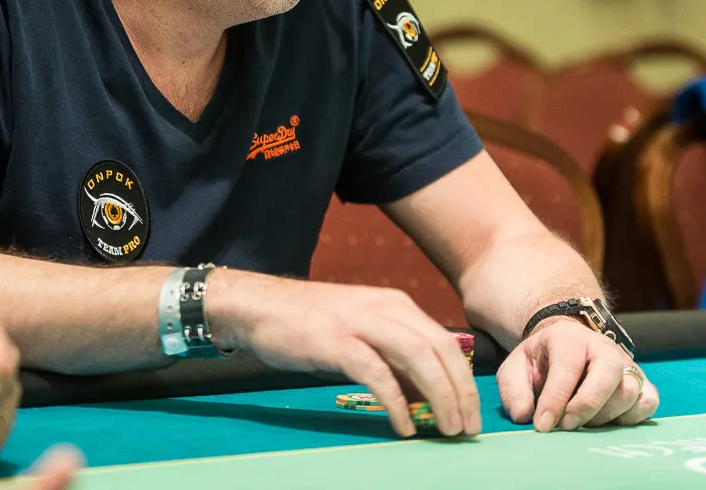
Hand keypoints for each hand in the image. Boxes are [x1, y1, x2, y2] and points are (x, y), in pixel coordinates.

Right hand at [208, 271, 479, 437]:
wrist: (260, 307)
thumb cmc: (310, 324)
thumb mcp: (361, 333)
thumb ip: (393, 358)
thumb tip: (425, 397)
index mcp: (395, 305)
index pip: (445, 342)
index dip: (465, 380)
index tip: (472, 413)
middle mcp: (385, 309)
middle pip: (440, 350)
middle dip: (461, 392)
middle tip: (467, 429)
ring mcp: (361, 323)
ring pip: (418, 357)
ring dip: (440, 396)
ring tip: (446, 428)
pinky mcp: (338, 342)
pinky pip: (378, 374)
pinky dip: (397, 402)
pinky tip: (404, 425)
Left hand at [498, 317, 659, 430]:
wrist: (565, 346)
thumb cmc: (541, 361)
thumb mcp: (516, 368)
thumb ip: (514, 390)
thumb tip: (523, 416)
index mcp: (568, 337)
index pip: (568, 367)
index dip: (556, 399)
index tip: (543, 425)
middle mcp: (602, 346)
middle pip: (608, 374)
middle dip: (586, 406)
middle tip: (567, 426)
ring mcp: (626, 362)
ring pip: (629, 391)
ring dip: (605, 416)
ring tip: (582, 421)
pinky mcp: (641, 380)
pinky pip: (648, 401)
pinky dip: (631, 417)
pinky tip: (608, 421)